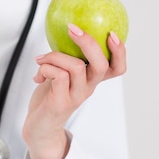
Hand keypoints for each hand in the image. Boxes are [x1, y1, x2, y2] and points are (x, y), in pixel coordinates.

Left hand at [22, 24, 126, 158]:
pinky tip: (38, 75)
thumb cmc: (49, 98)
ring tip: (41, 59)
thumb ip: (66, 58)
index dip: (120, 51)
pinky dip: (45, 68)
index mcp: (91, 80)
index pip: (117, 68)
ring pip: (76, 66)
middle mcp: (88, 88)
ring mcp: (76, 96)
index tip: (111, 33)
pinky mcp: (61, 103)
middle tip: (72, 29)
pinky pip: (58, 75)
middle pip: (102, 64)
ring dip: (55, 56)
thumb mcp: (61, 74)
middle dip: (88, 42)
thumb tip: (64, 32)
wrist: (39, 129)